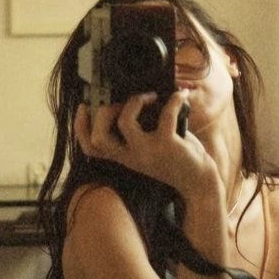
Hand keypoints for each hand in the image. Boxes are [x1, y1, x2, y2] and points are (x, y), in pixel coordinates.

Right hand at [74, 90, 215, 197]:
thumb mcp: (150, 151)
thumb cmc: (176, 161)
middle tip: (121, 101)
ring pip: (124, 123)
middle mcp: (132, 157)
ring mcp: (149, 151)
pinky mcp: (168, 144)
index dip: (80, 127)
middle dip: (104, 112)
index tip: (83, 106)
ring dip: (135, 101)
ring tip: (149, 96)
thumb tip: (135, 98)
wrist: (199, 183)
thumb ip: (139, 134)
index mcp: (124, 157)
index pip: (90, 148)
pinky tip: (181, 96)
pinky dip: (175, 100)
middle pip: (99, 137)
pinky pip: (166, 114)